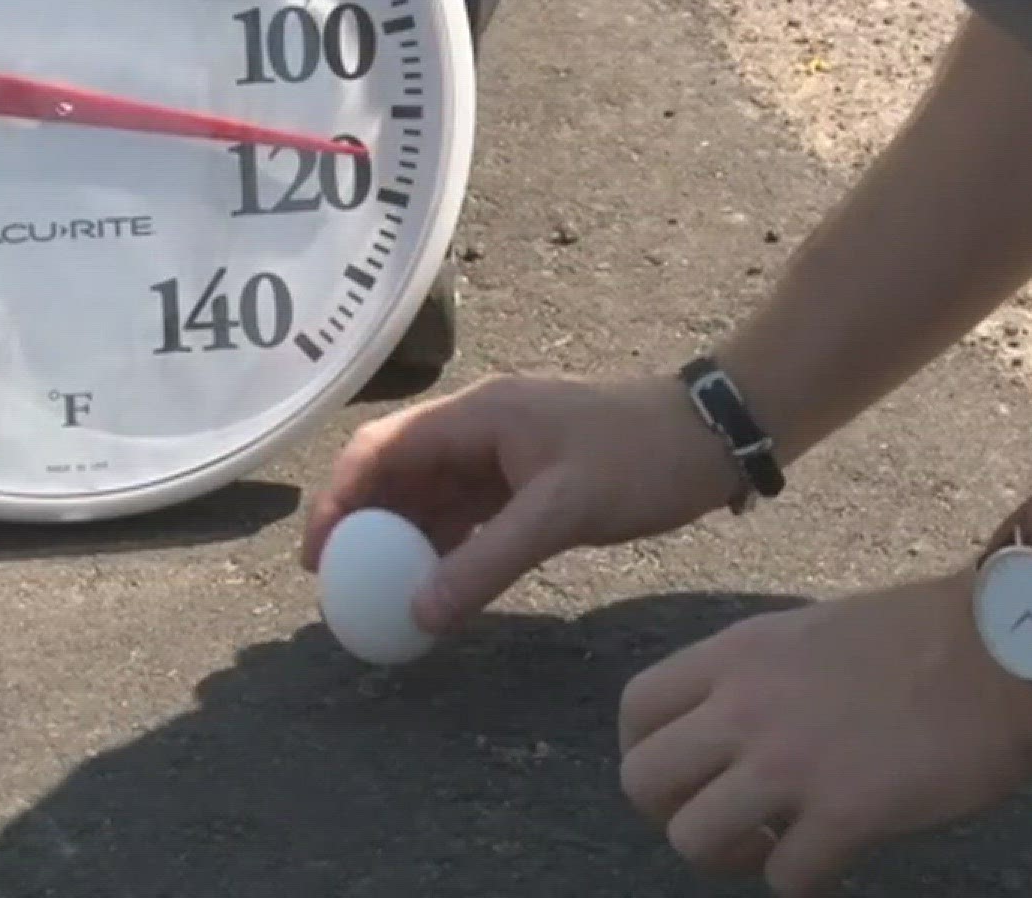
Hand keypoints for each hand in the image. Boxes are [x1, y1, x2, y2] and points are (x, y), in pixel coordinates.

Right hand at [301, 373, 742, 633]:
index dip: (338, 499)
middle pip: (395, 474)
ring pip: (429, 499)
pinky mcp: (525, 484)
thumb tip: (418, 614)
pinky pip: (466, 517)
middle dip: (362, 528)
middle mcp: (477, 430)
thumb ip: (488, 562)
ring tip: (378, 598)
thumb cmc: (641, 458)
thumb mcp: (562, 511)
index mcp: (476, 416)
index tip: (318, 557)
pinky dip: (444, 550)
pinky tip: (434, 590)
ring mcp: (501, 457)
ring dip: (402, 544)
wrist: (714, 438)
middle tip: (341, 589)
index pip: (380, 449)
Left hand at [618, 572, 1031, 894]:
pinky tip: (836, 859)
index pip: (636, 708)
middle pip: (642, 782)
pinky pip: (785, 877)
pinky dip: (803, 881)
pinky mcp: (847, 811)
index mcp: (738, 655)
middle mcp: (746, 706)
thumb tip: (742, 729)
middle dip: (672, 815)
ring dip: (729, 856)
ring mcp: (790, 761)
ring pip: (693, 839)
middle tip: (725, 820)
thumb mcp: (813, 632)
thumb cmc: (928, 631)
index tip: (686, 774)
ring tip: (775, 846)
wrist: (1008, 639)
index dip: (648, 753)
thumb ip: (764, 678)